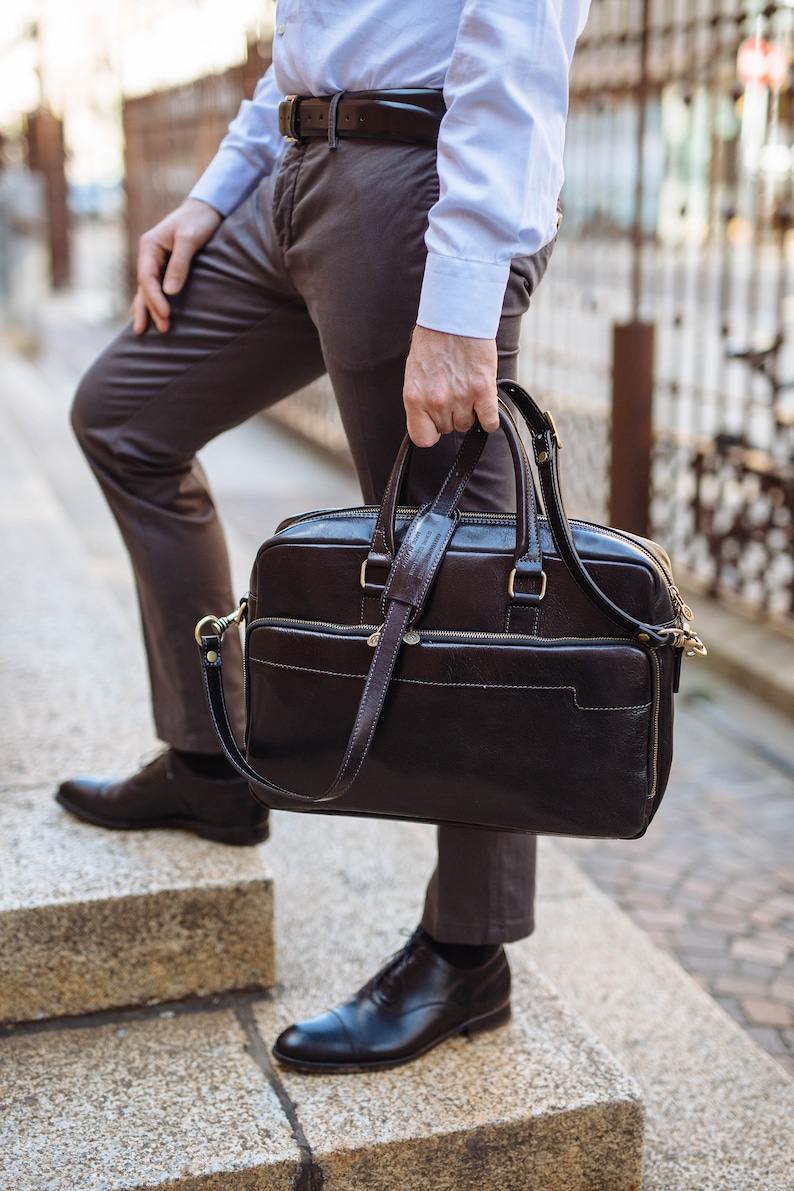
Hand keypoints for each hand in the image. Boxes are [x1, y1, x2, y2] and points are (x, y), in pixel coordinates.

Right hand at [132, 198, 222, 333]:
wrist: (206, 209)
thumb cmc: (198, 221)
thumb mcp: (190, 239)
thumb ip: (180, 264)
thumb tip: (170, 292)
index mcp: (150, 246)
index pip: (147, 278)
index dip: (155, 298)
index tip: (166, 314)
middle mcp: (149, 255)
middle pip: (145, 287)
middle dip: (151, 309)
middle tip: (162, 330)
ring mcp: (155, 261)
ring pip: (147, 289)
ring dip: (148, 309)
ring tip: (143, 330)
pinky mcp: (165, 266)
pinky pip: (155, 287)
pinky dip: (151, 301)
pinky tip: (148, 314)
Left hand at [403, 325, 498, 446]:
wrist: (454, 317)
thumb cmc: (433, 342)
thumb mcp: (415, 374)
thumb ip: (420, 400)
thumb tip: (429, 420)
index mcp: (414, 398)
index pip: (422, 438)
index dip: (430, 432)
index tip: (435, 424)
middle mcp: (436, 401)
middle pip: (447, 429)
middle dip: (450, 415)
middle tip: (452, 392)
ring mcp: (460, 397)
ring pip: (467, 425)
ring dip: (469, 412)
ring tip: (466, 389)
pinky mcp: (483, 390)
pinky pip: (489, 422)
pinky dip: (489, 418)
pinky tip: (484, 404)